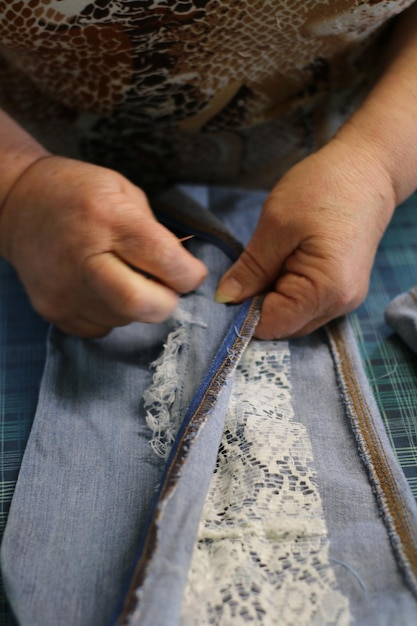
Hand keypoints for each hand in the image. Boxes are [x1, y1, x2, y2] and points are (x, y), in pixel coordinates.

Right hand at [0, 156, 206, 336]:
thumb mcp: (125, 193)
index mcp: (108, 219)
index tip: (190, 272)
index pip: (166, 261)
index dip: (189, 274)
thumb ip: (156, 233)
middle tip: (165, 286)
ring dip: (137, 306)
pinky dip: (112, 314)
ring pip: (125, 320)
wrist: (18, 205)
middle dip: (166, 302)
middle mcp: (83, 259)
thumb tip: (182, 273)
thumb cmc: (80, 193)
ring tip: (123, 277)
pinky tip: (101, 289)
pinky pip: (100, 329)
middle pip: (143, 305)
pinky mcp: (53, 311)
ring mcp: (65, 291)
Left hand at [215, 139, 395, 338]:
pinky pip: (306, 305)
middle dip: (258, 305)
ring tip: (272, 259)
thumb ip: (251, 269)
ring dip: (273, 297)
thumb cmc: (323, 188)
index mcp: (326, 290)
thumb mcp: (276, 225)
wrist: (368, 167)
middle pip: (284, 326)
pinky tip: (284, 263)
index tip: (228, 287)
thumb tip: (225, 299)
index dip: (243, 312)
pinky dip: (287, 291)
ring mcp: (345, 299)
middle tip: (248, 267)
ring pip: (294, 317)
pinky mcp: (343, 290)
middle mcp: (340, 305)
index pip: (272, 325)